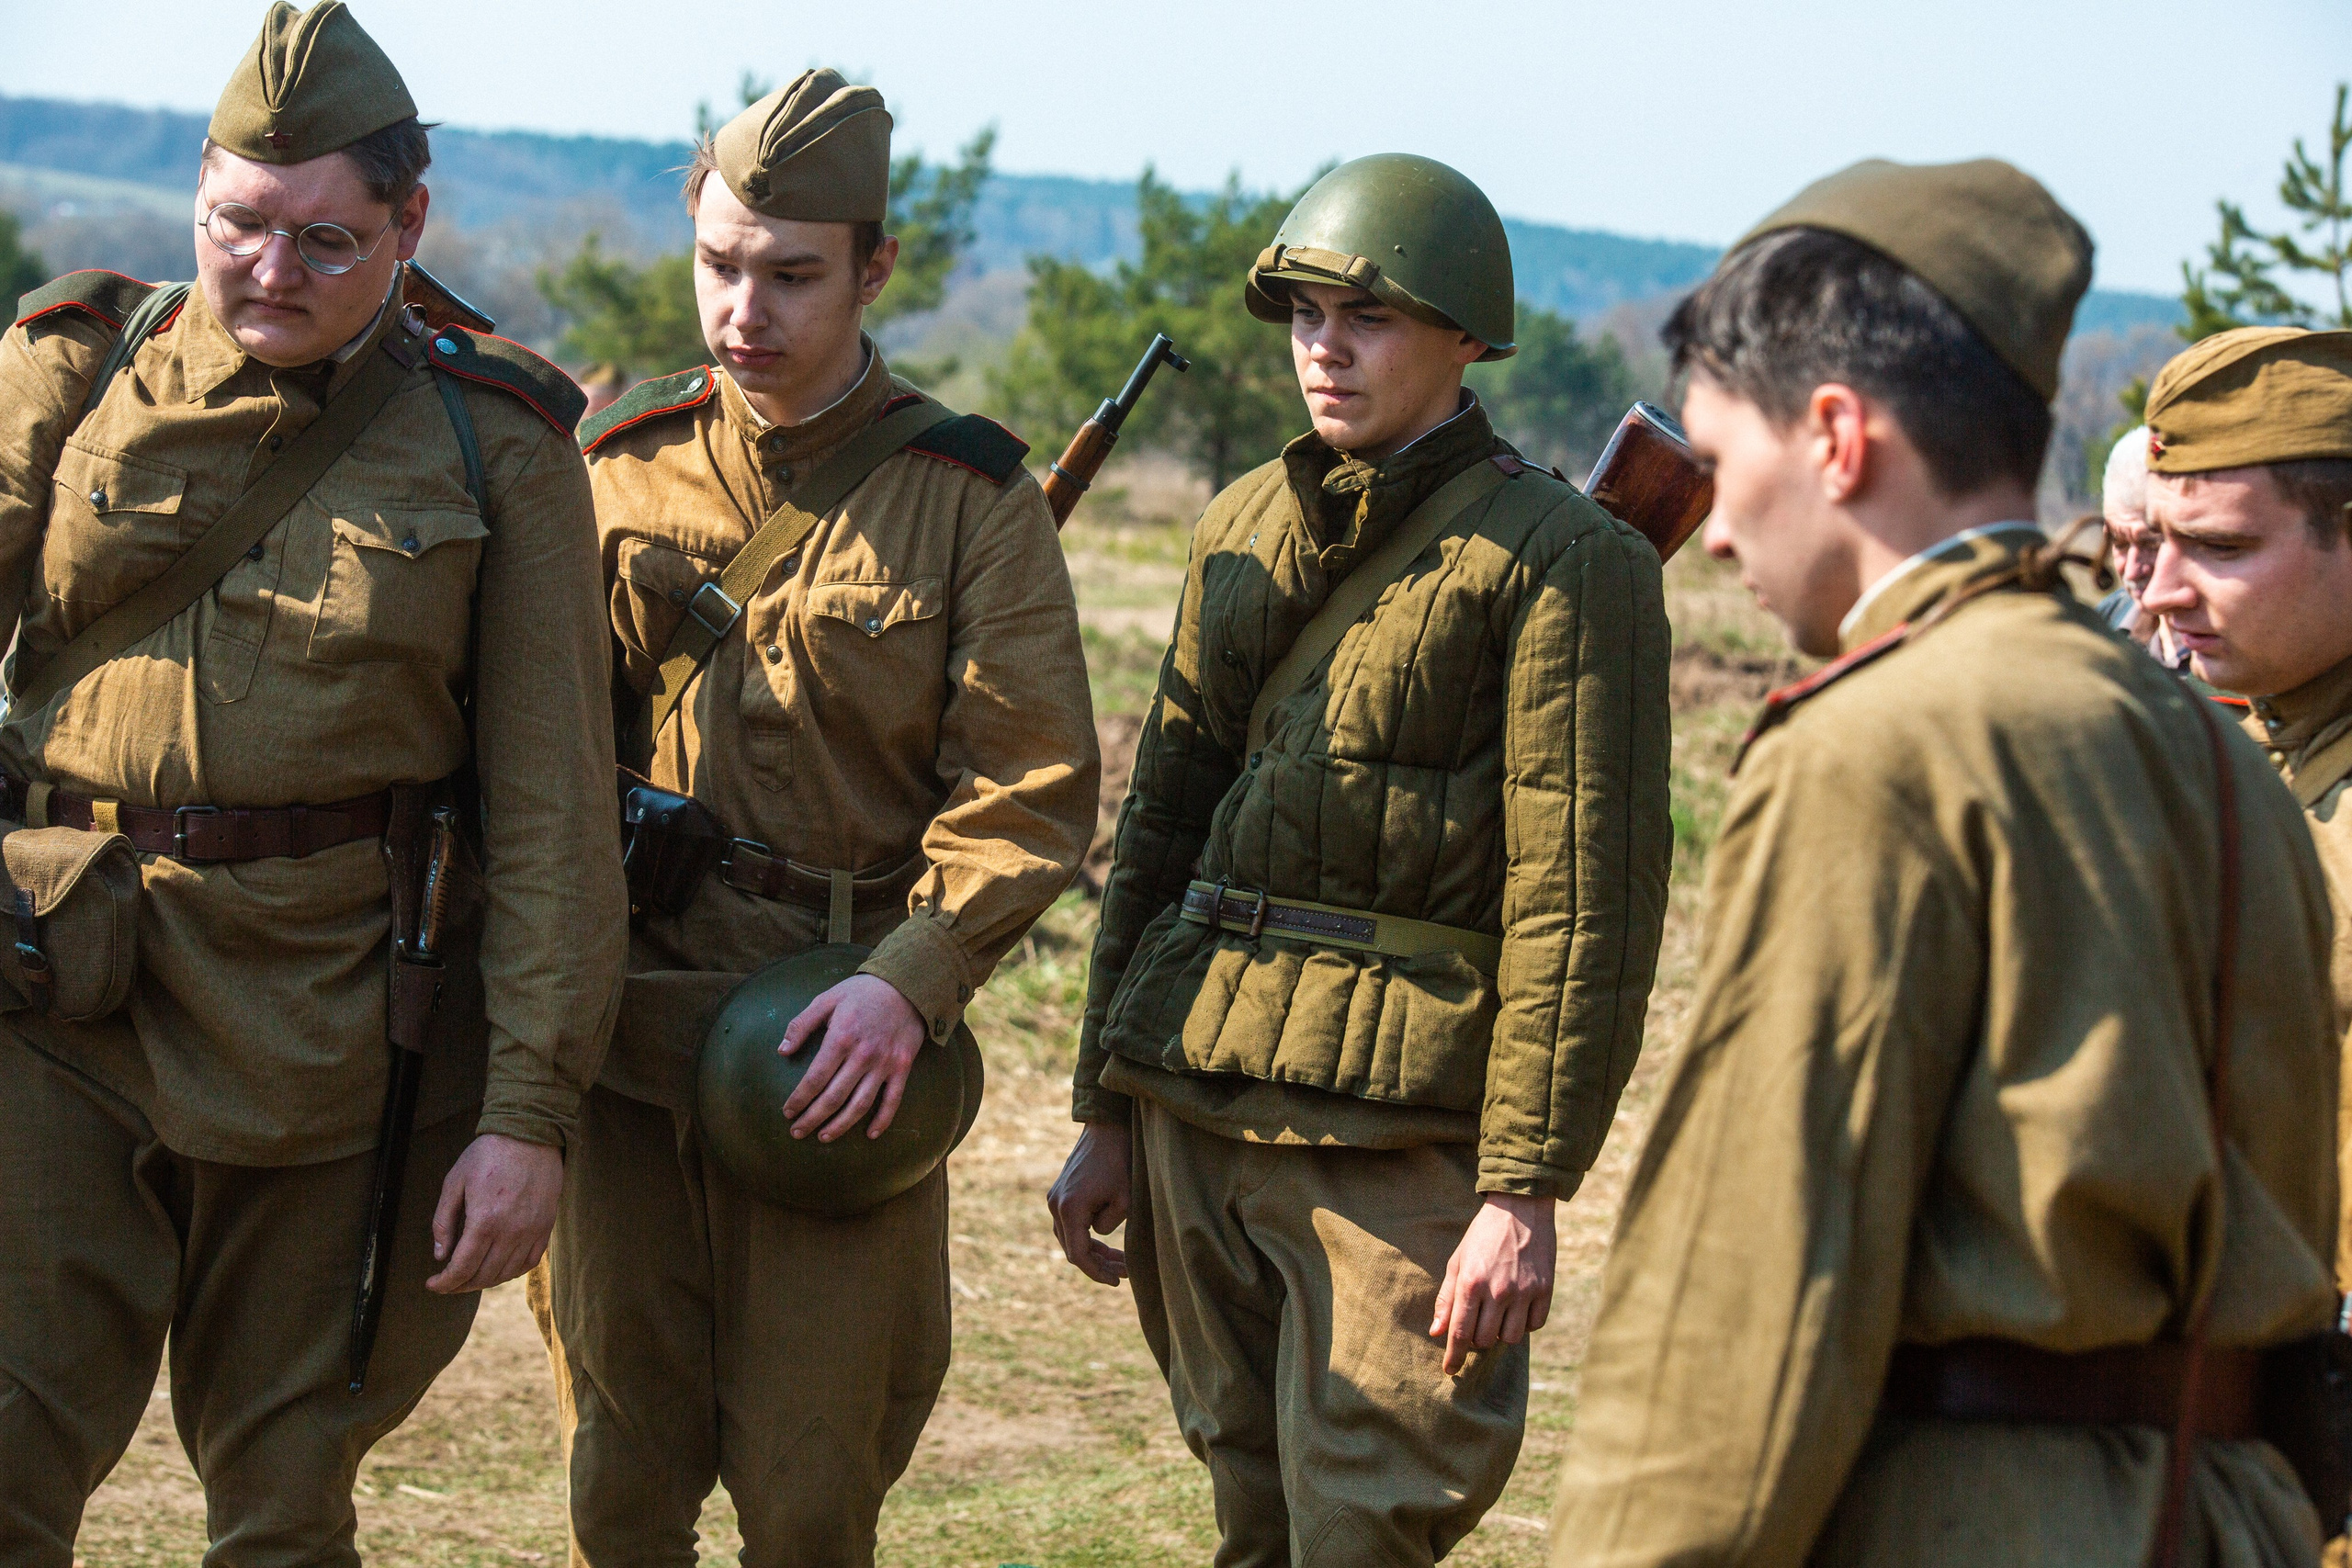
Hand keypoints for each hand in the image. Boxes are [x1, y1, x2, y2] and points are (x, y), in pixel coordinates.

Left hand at [427, 1133, 563, 1293]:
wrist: (530, 1134)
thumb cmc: (488, 1154)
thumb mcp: (454, 1182)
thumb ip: (443, 1221)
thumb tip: (440, 1256)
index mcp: (484, 1221)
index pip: (462, 1268)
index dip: (444, 1283)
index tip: (432, 1284)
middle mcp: (510, 1231)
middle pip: (483, 1275)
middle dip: (460, 1285)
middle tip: (447, 1282)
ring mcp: (532, 1230)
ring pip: (505, 1273)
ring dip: (484, 1281)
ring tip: (469, 1276)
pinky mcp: (545, 1226)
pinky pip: (529, 1262)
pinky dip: (510, 1272)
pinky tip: (497, 1268)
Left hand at [779, 973, 925, 1141]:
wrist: (907, 985)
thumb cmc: (862, 992)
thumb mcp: (827, 998)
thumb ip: (801, 1024)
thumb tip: (782, 1051)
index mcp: (841, 1038)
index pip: (814, 1078)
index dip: (799, 1099)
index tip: (787, 1112)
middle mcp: (862, 1055)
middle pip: (833, 1097)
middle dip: (812, 1118)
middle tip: (797, 1132)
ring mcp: (884, 1063)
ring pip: (860, 1104)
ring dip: (840, 1125)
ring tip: (823, 1137)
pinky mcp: (902, 1067)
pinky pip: (892, 1100)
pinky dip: (882, 1120)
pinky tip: (869, 1134)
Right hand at [1047, 1121, 1131, 1285]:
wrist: (1107, 1126)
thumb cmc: (1121, 1160)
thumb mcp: (1125, 1200)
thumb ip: (1111, 1227)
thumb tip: (1099, 1235)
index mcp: (1070, 1208)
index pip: (1078, 1254)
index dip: (1097, 1273)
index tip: (1117, 1281)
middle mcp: (1056, 1204)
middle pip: (1072, 1248)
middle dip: (1098, 1264)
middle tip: (1125, 1273)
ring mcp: (1055, 1197)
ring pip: (1070, 1237)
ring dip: (1094, 1251)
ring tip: (1121, 1261)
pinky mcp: (1061, 1192)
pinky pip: (1071, 1223)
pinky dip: (1088, 1235)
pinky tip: (1108, 1243)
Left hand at [1430, 1192, 1555, 1374]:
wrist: (1520, 1208)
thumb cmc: (1482, 1236)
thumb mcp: (1458, 1261)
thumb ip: (1446, 1298)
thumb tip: (1436, 1332)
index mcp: (1471, 1283)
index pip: (1459, 1333)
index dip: (1453, 1356)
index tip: (1449, 1371)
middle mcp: (1498, 1291)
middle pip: (1485, 1340)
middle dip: (1477, 1339)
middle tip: (1477, 1323)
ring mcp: (1524, 1292)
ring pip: (1511, 1338)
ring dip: (1501, 1333)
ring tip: (1498, 1314)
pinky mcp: (1545, 1290)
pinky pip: (1534, 1325)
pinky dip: (1525, 1324)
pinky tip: (1518, 1309)